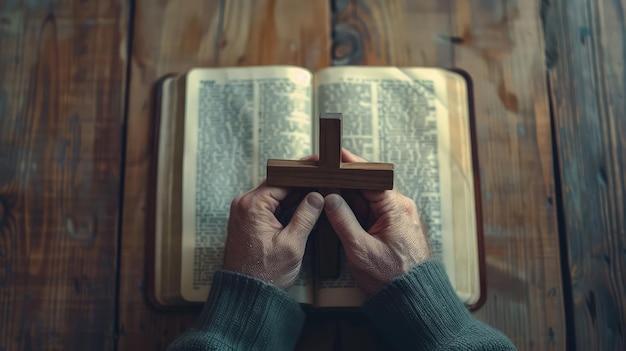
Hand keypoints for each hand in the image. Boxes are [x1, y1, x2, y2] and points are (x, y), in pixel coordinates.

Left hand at [224, 182, 323, 289]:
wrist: (246, 293)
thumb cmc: (265, 273)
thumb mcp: (292, 244)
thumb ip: (306, 216)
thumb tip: (317, 196)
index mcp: (253, 205)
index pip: (283, 179)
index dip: (304, 176)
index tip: (320, 171)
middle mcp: (244, 203)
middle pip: (278, 185)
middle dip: (300, 185)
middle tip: (323, 183)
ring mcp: (243, 211)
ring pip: (274, 195)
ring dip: (294, 197)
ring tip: (316, 197)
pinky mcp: (247, 220)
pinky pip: (268, 206)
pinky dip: (284, 207)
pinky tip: (301, 210)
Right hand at [324, 149, 430, 294]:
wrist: (412, 298)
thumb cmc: (392, 277)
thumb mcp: (361, 249)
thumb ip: (343, 221)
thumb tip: (330, 198)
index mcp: (395, 206)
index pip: (369, 176)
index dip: (348, 165)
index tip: (332, 156)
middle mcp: (398, 207)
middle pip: (365, 185)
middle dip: (342, 181)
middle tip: (319, 175)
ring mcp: (394, 216)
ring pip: (365, 199)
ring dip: (345, 197)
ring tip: (322, 190)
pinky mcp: (390, 227)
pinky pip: (368, 212)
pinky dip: (352, 210)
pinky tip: (335, 210)